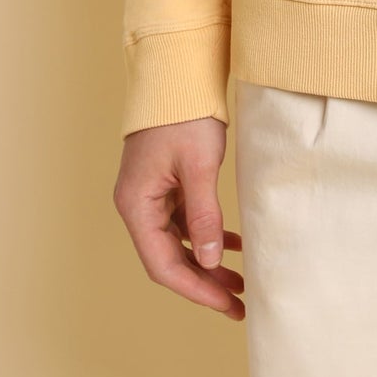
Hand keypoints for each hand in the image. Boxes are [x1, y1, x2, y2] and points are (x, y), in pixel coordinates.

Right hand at [113, 115, 245, 319]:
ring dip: (206, 261)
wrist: (177, 72)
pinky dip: (205, 235)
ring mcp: (150, 194)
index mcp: (136, 204)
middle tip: (239, 302)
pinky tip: (232, 245)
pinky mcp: (164, 183)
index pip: (162, 264)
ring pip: (177, 242)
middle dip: (204, 282)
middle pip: (168, 258)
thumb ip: (203, 216)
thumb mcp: (198, 166)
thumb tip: (209, 261)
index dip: (196, 288)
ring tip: (240, 281)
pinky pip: (183, 221)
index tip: (227, 304)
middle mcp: (137, 205)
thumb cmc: (184, 114)